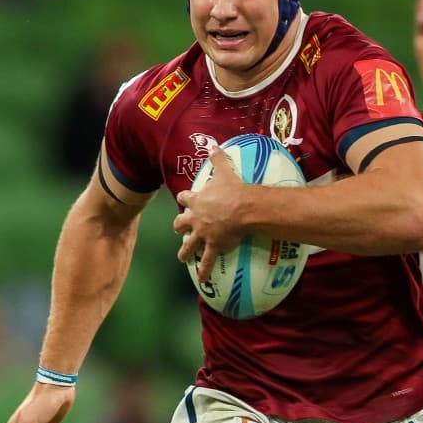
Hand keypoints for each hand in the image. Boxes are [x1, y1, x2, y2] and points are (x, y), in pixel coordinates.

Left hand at [174, 147, 247, 282]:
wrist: (243, 208)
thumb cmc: (233, 189)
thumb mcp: (224, 170)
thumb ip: (217, 157)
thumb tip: (213, 143)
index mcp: (197, 201)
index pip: (185, 198)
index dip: (184, 199)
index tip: (184, 199)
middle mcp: (196, 219)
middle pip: (181, 223)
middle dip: (179, 226)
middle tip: (179, 230)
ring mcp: (203, 234)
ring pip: (189, 245)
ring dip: (185, 252)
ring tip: (182, 257)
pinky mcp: (213, 246)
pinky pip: (207, 261)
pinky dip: (204, 271)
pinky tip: (202, 279)